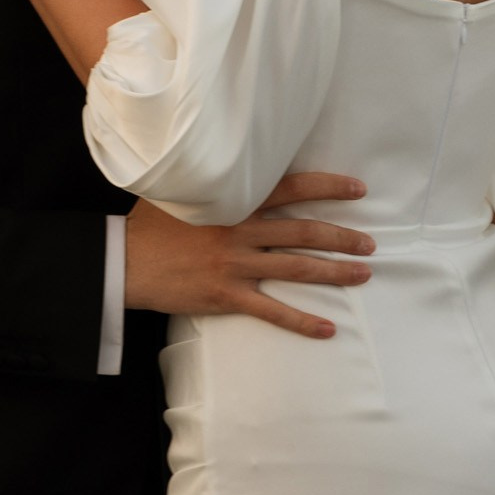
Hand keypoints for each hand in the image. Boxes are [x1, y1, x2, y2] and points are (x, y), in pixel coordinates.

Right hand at [125, 171, 373, 338]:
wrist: (123, 260)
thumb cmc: (150, 224)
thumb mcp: (182, 191)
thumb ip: (214, 182)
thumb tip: (234, 166)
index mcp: (234, 201)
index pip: (291, 188)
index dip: (327, 188)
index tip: (358, 189)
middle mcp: (241, 230)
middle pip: (303, 231)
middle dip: (342, 237)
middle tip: (371, 243)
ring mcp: (235, 265)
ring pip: (296, 268)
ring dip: (334, 273)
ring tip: (363, 275)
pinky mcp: (226, 295)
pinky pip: (272, 311)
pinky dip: (302, 321)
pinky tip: (327, 329)